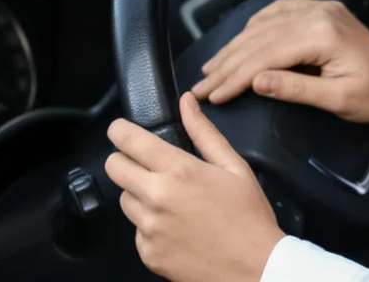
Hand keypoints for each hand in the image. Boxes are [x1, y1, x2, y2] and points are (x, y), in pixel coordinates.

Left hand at [106, 93, 284, 281]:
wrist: (254, 268)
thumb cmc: (249, 216)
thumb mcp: (234, 167)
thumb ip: (204, 133)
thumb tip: (186, 103)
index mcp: (179, 171)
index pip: (128, 141)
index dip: (119, 131)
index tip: (121, 130)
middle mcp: (156, 198)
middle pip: (114, 168)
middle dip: (126, 161)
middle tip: (149, 166)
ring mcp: (148, 229)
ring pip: (125, 200)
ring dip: (140, 195)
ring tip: (173, 202)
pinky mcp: (147, 253)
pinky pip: (136, 231)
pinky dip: (150, 226)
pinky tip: (177, 228)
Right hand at [191, 0, 368, 127]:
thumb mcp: (338, 100)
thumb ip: (296, 89)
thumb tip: (255, 82)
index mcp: (323, 35)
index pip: (266, 54)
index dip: (235, 76)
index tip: (212, 94)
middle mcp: (318, 14)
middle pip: (260, 37)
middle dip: (228, 63)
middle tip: (202, 85)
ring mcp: (320, 8)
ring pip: (265, 23)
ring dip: (236, 46)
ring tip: (213, 68)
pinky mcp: (321, 11)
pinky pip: (279, 13)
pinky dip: (255, 29)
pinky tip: (241, 43)